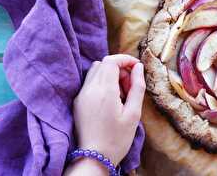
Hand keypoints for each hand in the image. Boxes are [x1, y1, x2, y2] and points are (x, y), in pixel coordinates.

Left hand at [64, 54, 145, 175]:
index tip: (137, 67)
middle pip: (103, 63)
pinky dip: (102, 83)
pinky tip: (110, 100)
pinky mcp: (78, 102)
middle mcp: (89, 90)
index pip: (111, 61)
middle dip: (119, 68)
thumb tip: (139, 68)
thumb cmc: (117, 139)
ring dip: (110, 75)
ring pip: (95, 71)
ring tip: (121, 93)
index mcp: (104, 91)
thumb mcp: (134, 113)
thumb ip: (137, 87)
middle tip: (130, 86)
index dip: (125, 59)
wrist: (94, 158)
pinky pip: (90, 83)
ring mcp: (81, 95)